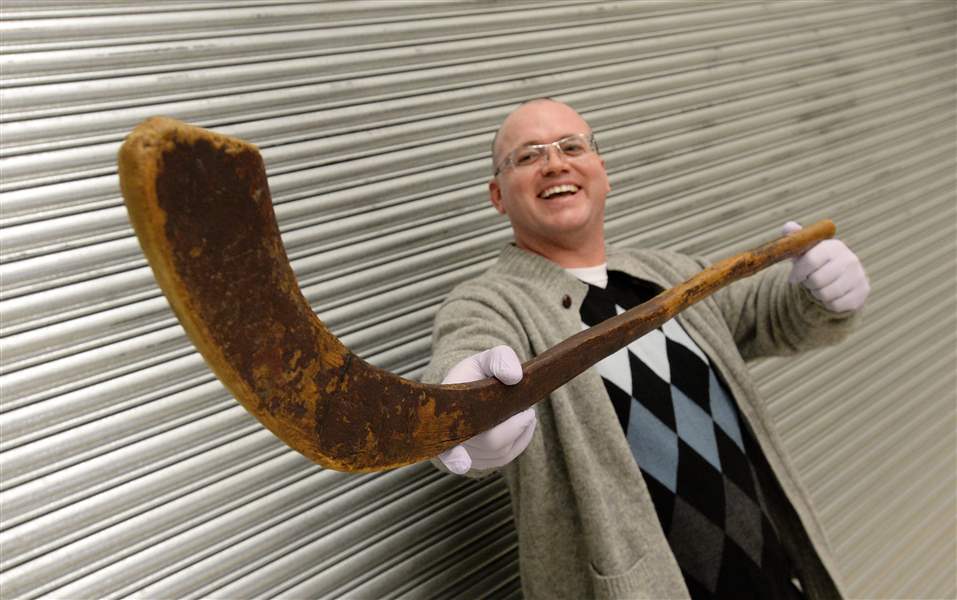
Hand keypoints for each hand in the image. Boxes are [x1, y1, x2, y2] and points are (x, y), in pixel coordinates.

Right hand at [438, 346, 534, 473]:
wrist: (470, 386)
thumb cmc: (475, 374)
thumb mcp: (485, 359)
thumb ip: (499, 359)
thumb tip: (513, 377)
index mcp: (445, 415)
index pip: (446, 444)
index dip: (453, 457)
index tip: (461, 463)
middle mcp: (452, 441)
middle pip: (491, 443)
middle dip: (515, 427)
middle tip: (527, 409)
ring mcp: (466, 454)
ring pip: (501, 452)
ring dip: (520, 432)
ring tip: (523, 411)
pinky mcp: (480, 461)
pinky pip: (504, 457)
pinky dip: (519, 440)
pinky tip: (521, 424)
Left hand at [782, 221, 869, 311]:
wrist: (839, 279)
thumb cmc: (816, 263)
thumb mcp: (804, 250)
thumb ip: (795, 238)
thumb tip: (788, 226)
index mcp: (834, 246)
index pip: (811, 260)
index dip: (798, 272)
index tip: (793, 278)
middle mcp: (850, 259)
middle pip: (817, 280)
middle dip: (808, 284)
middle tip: (810, 282)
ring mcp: (859, 276)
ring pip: (825, 294)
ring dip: (817, 294)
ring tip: (820, 287)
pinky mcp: (862, 292)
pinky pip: (835, 305)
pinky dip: (828, 304)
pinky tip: (831, 295)